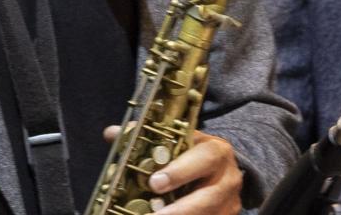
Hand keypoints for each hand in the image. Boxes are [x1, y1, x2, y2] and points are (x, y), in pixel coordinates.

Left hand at [101, 127, 243, 214]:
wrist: (222, 171)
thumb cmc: (194, 154)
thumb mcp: (179, 140)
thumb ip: (147, 138)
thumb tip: (111, 133)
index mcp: (217, 151)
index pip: (204, 158)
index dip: (180, 171)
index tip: (154, 183)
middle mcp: (228, 178)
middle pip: (207, 198)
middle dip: (178, 210)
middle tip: (152, 213)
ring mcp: (229, 203)